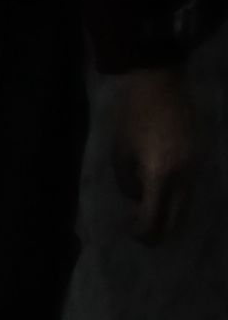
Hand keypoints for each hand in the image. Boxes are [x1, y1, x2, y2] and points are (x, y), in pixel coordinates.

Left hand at [109, 68, 195, 242]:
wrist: (160, 86)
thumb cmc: (132, 116)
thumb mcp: (119, 151)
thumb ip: (126, 181)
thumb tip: (136, 199)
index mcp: (161, 175)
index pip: (155, 218)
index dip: (143, 232)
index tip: (132, 234)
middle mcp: (185, 177)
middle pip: (176, 218)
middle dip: (159, 230)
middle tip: (141, 232)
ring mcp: (197, 168)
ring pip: (185, 205)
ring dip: (168, 213)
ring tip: (145, 211)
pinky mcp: (200, 160)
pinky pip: (189, 189)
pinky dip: (175, 198)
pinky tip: (158, 193)